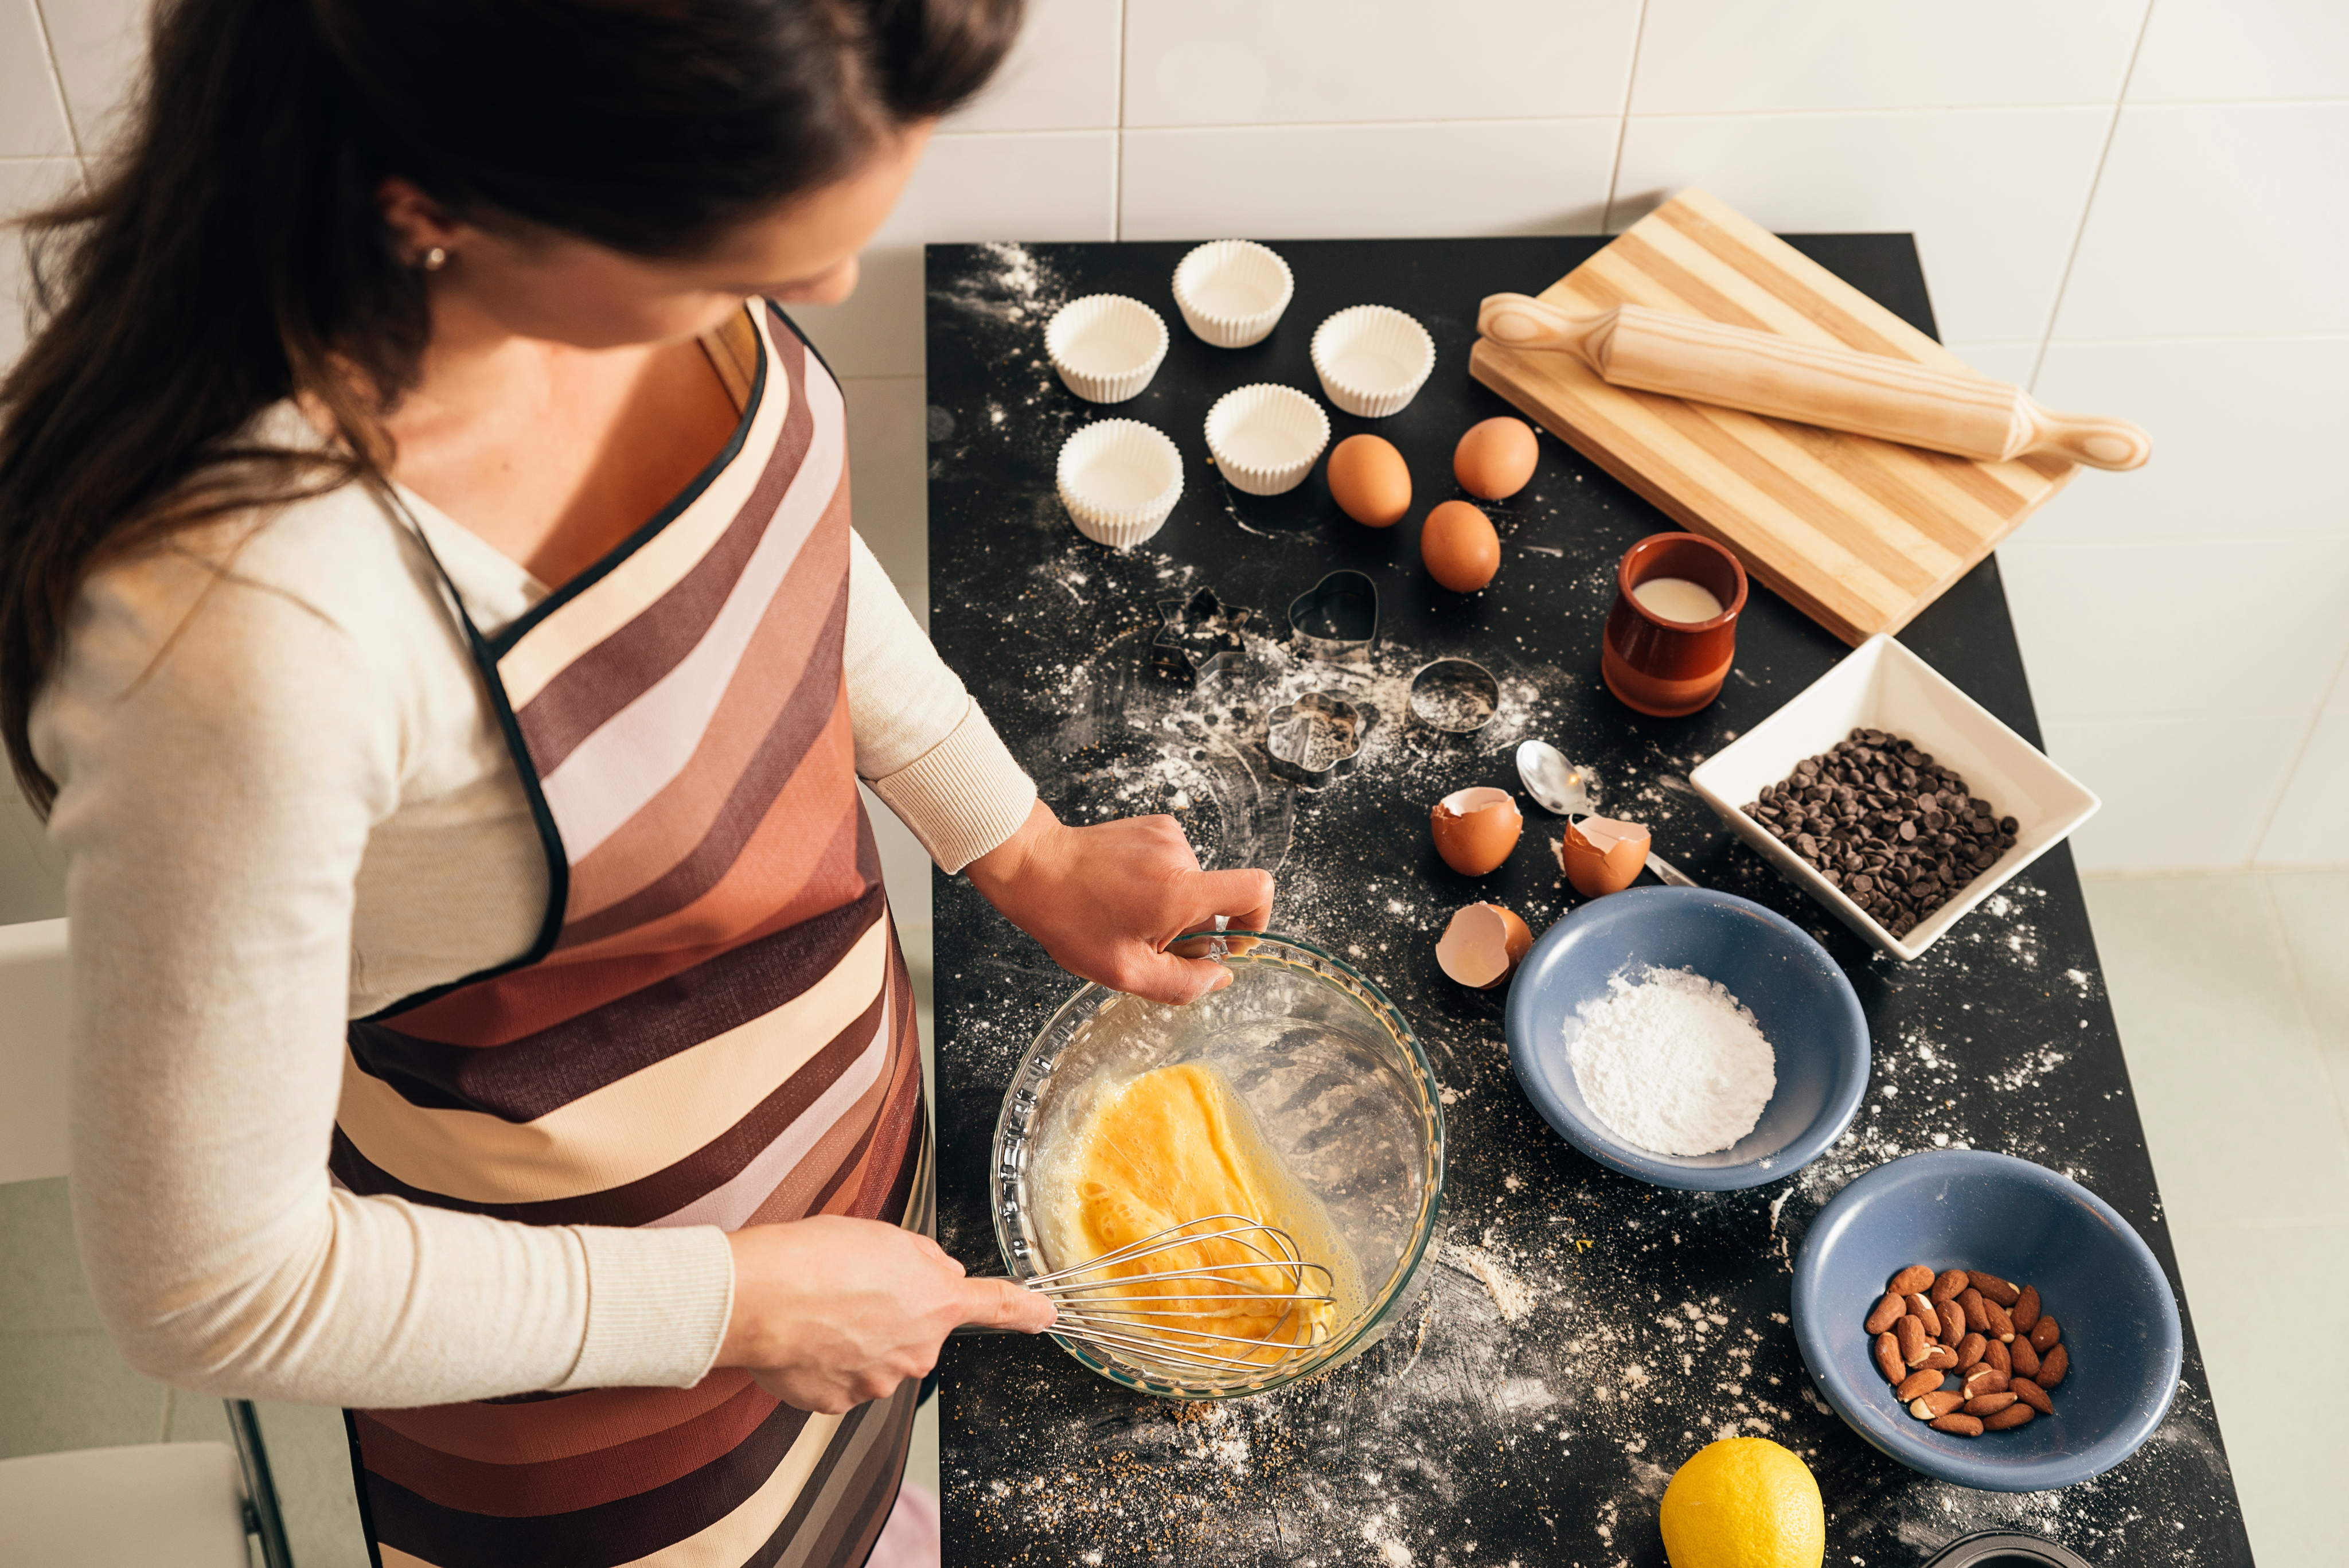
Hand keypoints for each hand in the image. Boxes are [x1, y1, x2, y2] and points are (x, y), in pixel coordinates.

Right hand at [717, 1217, 1052, 1413]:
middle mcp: (917, 1349)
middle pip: (916, 1332)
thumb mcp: (886, 1236)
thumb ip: (921, 1259)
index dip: (1025, 1309)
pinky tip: (803, 1337)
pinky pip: (839, 1379)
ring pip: (875, 1357)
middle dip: (891, 1314)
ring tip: (817, 1310)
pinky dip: (823, 1361)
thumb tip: (936, 1274)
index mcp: (937, 1300)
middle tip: (849, 1289)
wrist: (762, 1296)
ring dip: (854, 1338)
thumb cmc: (817, 1257)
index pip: (995, 1305)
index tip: (1045, 1314)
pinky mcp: (838, 1402)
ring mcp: (878, 1381)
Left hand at [963, 800, 1276, 1004]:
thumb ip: (1182, 983)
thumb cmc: (1071, 918)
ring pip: (1191, 886)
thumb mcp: (1125, 971)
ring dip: (1168, 907)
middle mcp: (1181, 855)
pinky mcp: (1154, 825)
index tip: (1229, 942)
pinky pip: (1173, 865)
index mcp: (1180, 892)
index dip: (1256, 921)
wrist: (1034, 866)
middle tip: (1143, 939)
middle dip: (1189, 928)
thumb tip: (1219, 978)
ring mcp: (1167, 835)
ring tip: (1124, 914)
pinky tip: (1121, 892)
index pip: (1256, 890)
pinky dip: (1157, 884)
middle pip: (1216, 900)